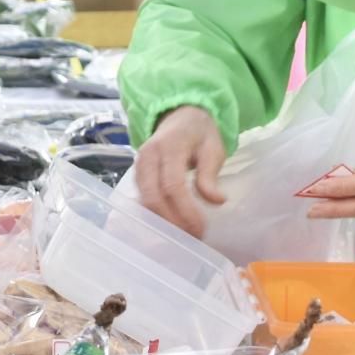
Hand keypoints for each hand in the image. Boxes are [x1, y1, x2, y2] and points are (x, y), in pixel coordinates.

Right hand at [133, 107, 227, 237]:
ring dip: (164, 222)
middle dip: (173, 222)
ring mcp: (139, 165)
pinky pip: (143, 199)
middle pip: (153, 196)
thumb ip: (210, 174)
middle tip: (194, 237)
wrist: (179, 116)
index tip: (201, 228)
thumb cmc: (199, 133)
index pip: (172, 184)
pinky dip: (156, 216)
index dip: (186, 210)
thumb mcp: (213, 147)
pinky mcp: (137, 175)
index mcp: (169, 146)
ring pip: (145, 201)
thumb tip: (217, 201)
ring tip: (185, 235)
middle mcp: (147, 156)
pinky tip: (173, 226)